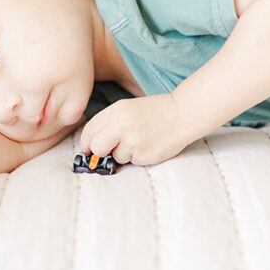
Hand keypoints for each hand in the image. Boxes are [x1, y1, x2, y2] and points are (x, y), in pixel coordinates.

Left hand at [80, 94, 197, 166]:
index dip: (87, 142)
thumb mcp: (129, 108)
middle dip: (100, 152)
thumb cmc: (155, 111)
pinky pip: (131, 161)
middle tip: (109, 151)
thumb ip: (110, 122)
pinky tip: (148, 145)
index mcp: (115, 111)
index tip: (89, 148)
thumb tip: (92, 145)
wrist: (182, 115)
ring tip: (139, 141)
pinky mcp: (142, 155)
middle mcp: (120, 126)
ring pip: (115, 157)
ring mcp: (131, 141)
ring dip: (123, 154)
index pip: (89, 130)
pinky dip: (137, 157)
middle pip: (96, 147)